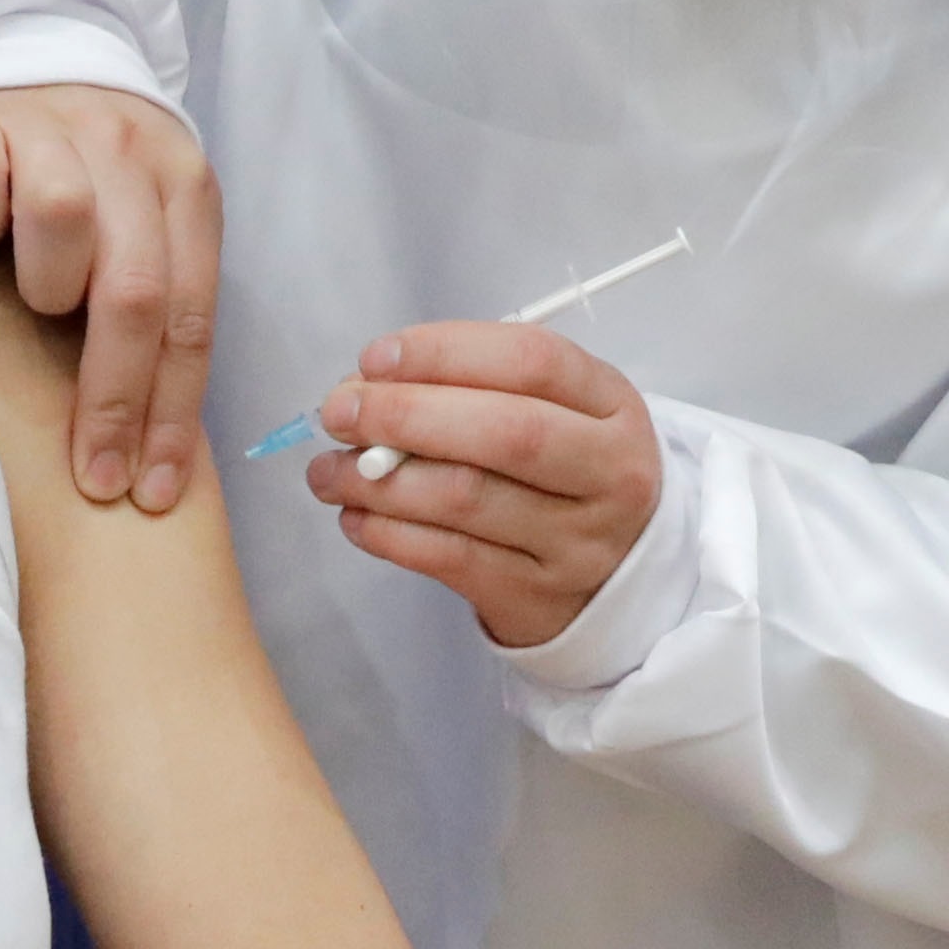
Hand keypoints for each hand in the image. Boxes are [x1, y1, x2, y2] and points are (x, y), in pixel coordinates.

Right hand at [0, 83, 221, 514]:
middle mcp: (131, 150)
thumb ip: (153, 303)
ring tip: (29, 300)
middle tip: (95, 477)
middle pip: (135, 292)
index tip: (155, 492)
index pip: (191, 317)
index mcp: (186, 187)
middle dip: (115, 401)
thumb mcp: (137, 229)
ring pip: (63, 224)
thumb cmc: (78, 180)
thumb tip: (159, 444)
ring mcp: (54, 126)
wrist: (14, 60)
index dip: (174, 414)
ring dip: (46, 286)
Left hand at [301, 320, 664, 652]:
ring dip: (380, 480)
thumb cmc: (564, 472)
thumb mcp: (554, 412)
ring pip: (467, 498)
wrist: (618, 574)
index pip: (532, 361)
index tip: (375, 358)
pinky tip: (356, 516)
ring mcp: (577, 541)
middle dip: (406, 414)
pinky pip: (450, 559)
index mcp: (612, 406)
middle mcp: (608, 473)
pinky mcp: (537, 596)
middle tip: (339, 412)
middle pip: (504, 432)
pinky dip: (389, 534)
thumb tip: (366, 389)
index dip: (445, 352)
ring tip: (329, 470)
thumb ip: (472, 388)